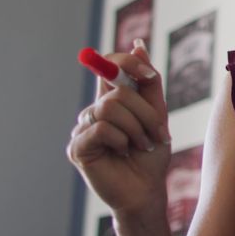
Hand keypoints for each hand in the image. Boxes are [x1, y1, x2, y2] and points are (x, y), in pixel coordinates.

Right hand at [66, 39, 171, 218]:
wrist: (147, 190)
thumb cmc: (151, 155)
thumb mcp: (157, 114)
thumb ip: (148, 83)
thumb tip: (138, 45)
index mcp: (112, 101)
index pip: (110, 67)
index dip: (128, 63)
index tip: (150, 75)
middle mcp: (94, 111)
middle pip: (117, 90)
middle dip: (145, 113)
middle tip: (156, 134)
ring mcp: (83, 128)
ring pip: (109, 107)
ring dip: (136, 128)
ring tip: (141, 146)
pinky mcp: (77, 146)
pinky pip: (101, 128)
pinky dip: (121, 140)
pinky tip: (123, 154)